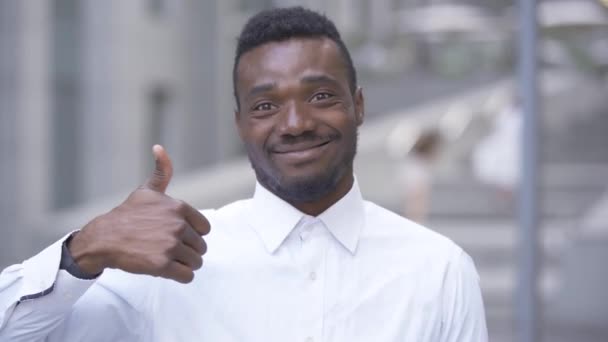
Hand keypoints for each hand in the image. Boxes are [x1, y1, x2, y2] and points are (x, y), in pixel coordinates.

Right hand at [69, 145, 209, 282]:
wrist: (104, 238)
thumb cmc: (128, 215)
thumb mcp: (147, 191)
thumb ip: (162, 172)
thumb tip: (159, 147)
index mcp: (179, 208)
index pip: (205, 228)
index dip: (192, 234)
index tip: (176, 235)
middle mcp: (177, 225)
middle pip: (201, 247)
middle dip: (188, 251)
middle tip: (169, 249)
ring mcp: (170, 245)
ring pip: (196, 262)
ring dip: (185, 264)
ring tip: (168, 259)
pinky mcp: (162, 265)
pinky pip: (187, 276)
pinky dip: (181, 276)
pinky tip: (167, 270)